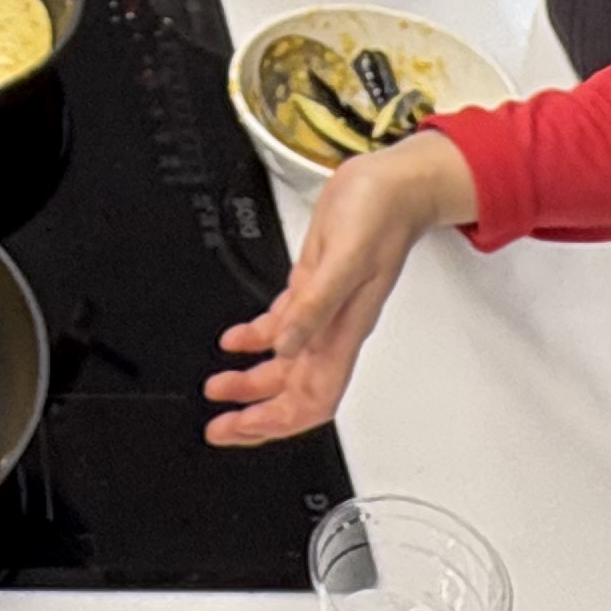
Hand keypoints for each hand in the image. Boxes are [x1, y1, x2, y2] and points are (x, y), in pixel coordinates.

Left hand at [203, 131, 475, 444]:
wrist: (393, 182)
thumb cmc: (380, 214)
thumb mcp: (343, 258)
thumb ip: (313, 307)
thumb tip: (283, 349)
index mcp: (344, 330)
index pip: (314, 399)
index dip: (277, 422)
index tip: (241, 428)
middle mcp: (333, 328)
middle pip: (294, 392)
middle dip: (255, 415)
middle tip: (219, 424)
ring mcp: (322, 310)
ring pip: (284, 365)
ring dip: (249, 382)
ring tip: (217, 389)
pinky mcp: (312, 287)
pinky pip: (281, 327)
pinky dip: (254, 340)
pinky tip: (233, 340)